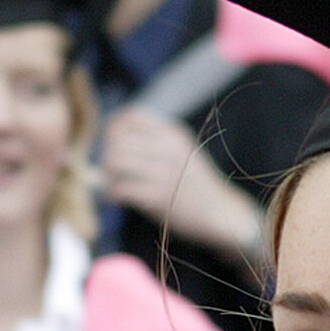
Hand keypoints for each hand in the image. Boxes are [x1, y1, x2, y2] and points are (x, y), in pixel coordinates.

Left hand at [101, 110, 266, 263]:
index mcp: (173, 133)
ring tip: (113, 184)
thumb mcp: (183, 151)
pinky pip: (121, 187)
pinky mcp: (158, 197)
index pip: (131, 116)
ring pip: (115, 161)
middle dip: (106, 154)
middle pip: (117, 138)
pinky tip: (119, 198)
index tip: (112, 144)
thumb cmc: (198, 185)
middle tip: (111, 170)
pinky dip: (114, 193)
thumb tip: (115, 139)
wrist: (222, 214)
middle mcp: (168, 148)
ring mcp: (163, 172)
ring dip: (107, 174)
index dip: (114, 129)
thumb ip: (155, 141)